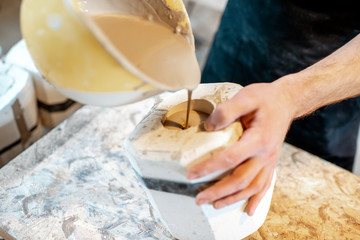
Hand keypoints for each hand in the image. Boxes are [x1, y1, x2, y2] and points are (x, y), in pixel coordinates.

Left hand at [187, 81, 294, 215]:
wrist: (287, 101)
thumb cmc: (266, 98)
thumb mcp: (246, 97)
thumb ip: (226, 111)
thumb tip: (208, 127)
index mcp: (258, 139)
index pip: (230, 158)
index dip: (209, 168)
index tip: (191, 174)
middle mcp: (265, 154)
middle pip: (241, 180)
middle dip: (218, 192)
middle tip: (199, 198)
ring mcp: (270, 160)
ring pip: (252, 187)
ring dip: (233, 198)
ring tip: (215, 205)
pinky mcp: (271, 162)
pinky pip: (264, 185)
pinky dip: (256, 199)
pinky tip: (248, 210)